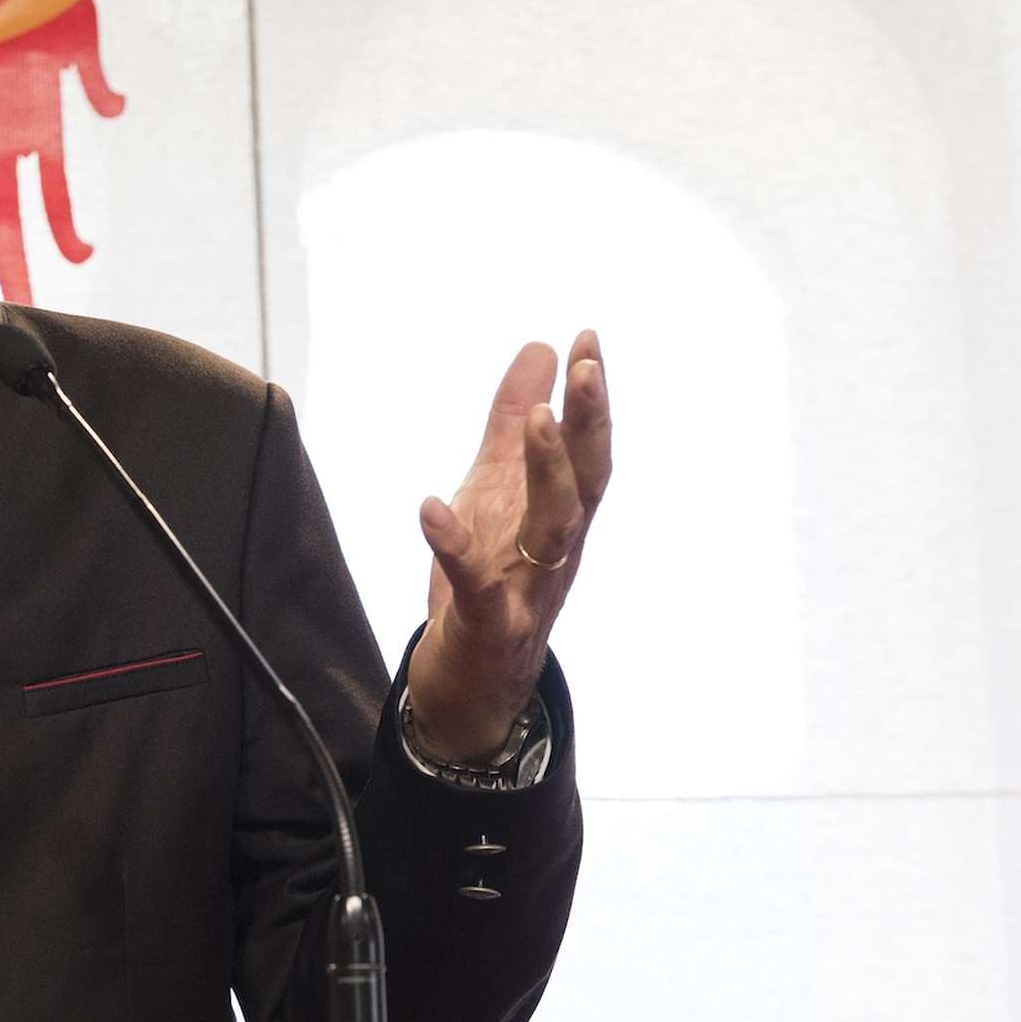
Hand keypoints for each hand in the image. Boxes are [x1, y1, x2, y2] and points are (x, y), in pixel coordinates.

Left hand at [404, 331, 612, 758]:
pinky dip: (454, 546)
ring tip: (534, 420)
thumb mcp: (495, 490)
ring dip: (548, 472)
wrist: (473, 682)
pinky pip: (476, 584)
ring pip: (552, 528)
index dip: (591, 399)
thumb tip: (540, 347)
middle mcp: (558, 550)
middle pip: (587, 483)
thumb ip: (511, 422)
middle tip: (586, 368)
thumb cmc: (492, 578)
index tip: (588, 339)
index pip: (588, 451)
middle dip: (589, 425)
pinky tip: (429, 507)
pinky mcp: (490, 625)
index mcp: (561, 516)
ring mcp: (530, 589)